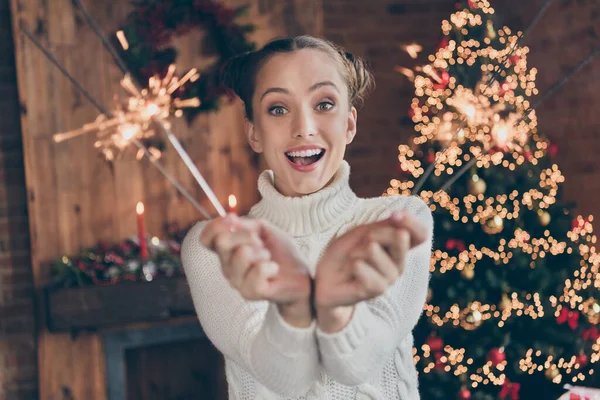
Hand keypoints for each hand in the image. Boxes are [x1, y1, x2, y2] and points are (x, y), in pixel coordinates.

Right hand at [200, 214, 311, 325]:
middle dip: (246, 235)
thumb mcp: (264, 230)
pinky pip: (258, 270)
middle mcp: (227, 267)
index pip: (206, 238)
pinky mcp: (251, 292)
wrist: (300, 275)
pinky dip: (271, 266)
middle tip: (260, 243)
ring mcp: (237, 281)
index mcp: (228, 251)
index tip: (233, 219)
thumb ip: (246, 224)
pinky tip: (273, 271)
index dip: (215, 225)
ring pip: (242, 254)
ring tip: (269, 259)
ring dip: (262, 252)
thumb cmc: (281, 252)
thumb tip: (231, 220)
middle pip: (222, 241)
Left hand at [314, 211, 428, 330]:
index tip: (395, 215)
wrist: (327, 278)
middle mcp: (399, 264)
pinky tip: (350, 272)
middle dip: (375, 233)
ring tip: (352, 260)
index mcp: (399, 248)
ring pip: (373, 249)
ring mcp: (390, 279)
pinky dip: (351, 264)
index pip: (420, 235)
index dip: (412, 222)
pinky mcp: (376, 290)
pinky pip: (361, 266)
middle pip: (400, 236)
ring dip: (356, 251)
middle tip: (360, 244)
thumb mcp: (363, 233)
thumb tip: (402, 214)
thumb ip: (384, 226)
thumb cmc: (346, 253)